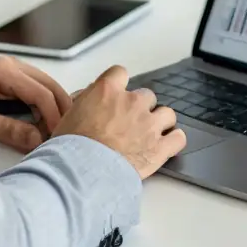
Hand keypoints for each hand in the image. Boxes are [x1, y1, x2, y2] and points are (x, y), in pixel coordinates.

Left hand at [0, 56, 71, 152]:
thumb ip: (6, 130)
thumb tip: (35, 140)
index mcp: (4, 71)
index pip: (42, 93)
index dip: (54, 117)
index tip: (58, 138)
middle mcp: (10, 66)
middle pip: (49, 86)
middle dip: (61, 109)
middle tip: (66, 134)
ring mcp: (7, 70)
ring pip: (42, 87)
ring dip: (52, 107)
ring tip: (57, 131)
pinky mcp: (1, 79)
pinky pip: (30, 89)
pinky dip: (40, 104)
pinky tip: (42, 120)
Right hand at [54, 65, 185, 177]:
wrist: (82, 173)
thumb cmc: (69, 148)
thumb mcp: (68, 116)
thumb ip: (85, 103)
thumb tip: (87, 100)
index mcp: (107, 91)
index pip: (120, 73)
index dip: (119, 85)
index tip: (116, 96)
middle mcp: (132, 102)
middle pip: (146, 95)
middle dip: (139, 108)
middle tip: (129, 124)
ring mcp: (149, 124)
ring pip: (166, 114)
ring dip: (159, 122)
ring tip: (149, 136)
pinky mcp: (160, 147)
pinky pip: (178, 138)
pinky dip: (173, 141)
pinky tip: (166, 146)